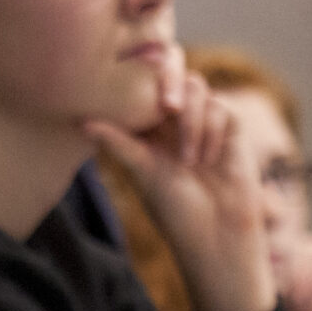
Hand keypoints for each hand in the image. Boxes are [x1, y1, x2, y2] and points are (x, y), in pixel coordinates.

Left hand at [87, 75, 275, 310]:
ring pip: (196, 88)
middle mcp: (174, 121)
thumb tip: (80, 121)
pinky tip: (207, 161)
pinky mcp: (231, 129)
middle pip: (170, 76)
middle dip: (166, 85)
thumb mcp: (143, 171)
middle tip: (166, 109)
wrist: (218, 234)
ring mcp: (203, 122)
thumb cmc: (175, 209)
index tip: (129, 97)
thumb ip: (118, 142)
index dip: (135, 84)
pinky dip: (210, 131)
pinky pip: (220, 109)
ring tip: (189, 162)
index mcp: (148, 129)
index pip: (140, 90)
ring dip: (191, 121)